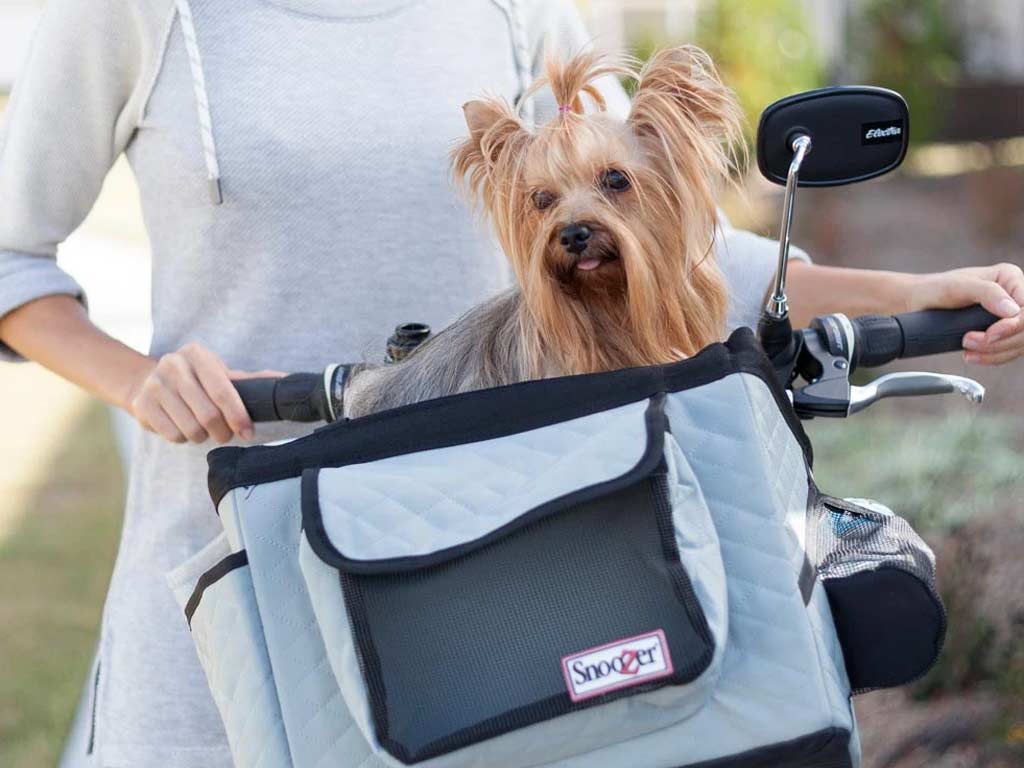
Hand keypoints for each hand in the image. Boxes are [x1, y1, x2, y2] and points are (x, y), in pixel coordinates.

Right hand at [126, 341, 283, 443]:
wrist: (145, 381)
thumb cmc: (194, 380)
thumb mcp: (219, 373)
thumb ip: (250, 381)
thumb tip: (285, 381)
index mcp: (197, 354)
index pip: (224, 391)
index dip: (239, 416)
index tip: (248, 433)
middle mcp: (174, 365)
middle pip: (208, 415)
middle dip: (222, 432)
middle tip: (225, 434)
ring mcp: (154, 384)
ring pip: (191, 429)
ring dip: (201, 436)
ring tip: (201, 428)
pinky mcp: (140, 404)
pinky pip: (172, 435)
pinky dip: (182, 438)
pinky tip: (181, 426)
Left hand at [906, 263, 1023, 364]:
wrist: (918, 302)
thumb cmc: (936, 289)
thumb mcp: (958, 286)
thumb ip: (987, 293)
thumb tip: (1012, 310)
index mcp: (1010, 278)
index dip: (1014, 326)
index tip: (990, 335)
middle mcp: (1015, 296)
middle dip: (1000, 342)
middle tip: (968, 341)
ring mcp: (1009, 316)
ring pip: (1019, 344)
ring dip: (995, 353)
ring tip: (967, 349)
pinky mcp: (1002, 333)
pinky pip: (1008, 352)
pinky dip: (992, 358)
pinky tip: (972, 355)